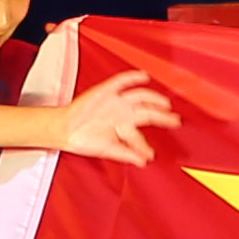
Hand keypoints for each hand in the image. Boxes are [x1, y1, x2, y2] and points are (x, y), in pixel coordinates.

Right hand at [48, 73, 178, 165]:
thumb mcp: (107, 149)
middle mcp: (123, 113)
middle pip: (147, 112)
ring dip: (153, 98)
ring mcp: (116, 101)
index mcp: (124, 127)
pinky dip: (132, 78)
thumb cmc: (83, 139)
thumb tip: (143, 162)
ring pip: (140, 96)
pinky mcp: (105, 91)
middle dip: (162, 116)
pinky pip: (121, 81)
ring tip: (165, 104)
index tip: (150, 155)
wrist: (64, 129)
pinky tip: (143, 76)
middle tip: (174, 121)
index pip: (140, 134)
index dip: (145, 145)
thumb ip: (126, 154)